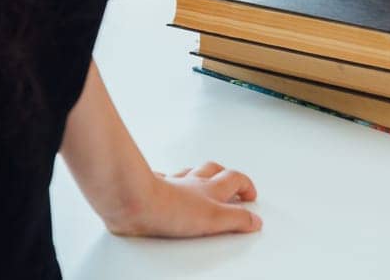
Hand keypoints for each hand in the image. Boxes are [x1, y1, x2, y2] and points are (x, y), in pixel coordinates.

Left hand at [105, 161, 261, 237]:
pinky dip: (171, 180)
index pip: (234, 179)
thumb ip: (236, 219)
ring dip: (201, 174)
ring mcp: (171, 184)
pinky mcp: (152, 188)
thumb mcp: (213, 219)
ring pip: (190, 172)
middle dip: (226, 175)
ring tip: (205, 178)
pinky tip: (168, 182)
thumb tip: (254, 220)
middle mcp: (191, 182)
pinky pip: (164, 179)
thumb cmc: (170, 209)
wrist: (135, 202)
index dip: (245, 185)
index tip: (250, 195)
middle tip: (233, 183)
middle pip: (214, 170)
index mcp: (209, 188)